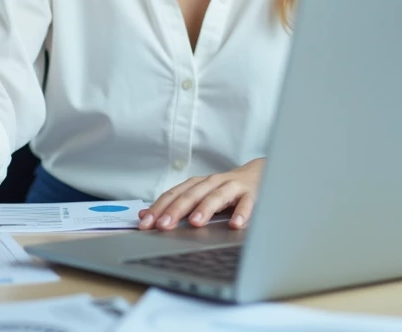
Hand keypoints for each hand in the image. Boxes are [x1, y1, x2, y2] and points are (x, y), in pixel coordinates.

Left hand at [138, 158, 264, 231]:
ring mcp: (231, 187)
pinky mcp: (250, 194)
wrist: (257, 175)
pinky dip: (241, 213)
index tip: (146, 224)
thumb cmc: (223, 191)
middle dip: (176, 210)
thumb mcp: (198, 195)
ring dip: (205, 208)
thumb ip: (173, 205)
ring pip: (216, 196)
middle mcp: (212, 182)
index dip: (158, 208)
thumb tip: (143, 216)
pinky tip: (235, 224)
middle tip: (163, 225)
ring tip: (195, 223)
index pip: (173, 195)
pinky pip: (246, 203)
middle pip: (191, 195)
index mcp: (197, 184)